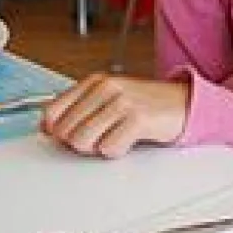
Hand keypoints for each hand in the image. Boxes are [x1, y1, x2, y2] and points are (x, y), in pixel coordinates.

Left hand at [40, 73, 188, 158]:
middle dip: (79, 141)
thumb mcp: (110, 99)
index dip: (54, 130)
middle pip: (65, 131)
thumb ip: (79, 109)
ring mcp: (122, 102)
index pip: (52, 111)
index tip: (65, 135)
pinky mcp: (137, 119)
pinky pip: (108, 149)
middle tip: (101, 135)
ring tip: (114, 136)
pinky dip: (117, 151)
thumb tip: (47, 129)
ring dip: (97, 147)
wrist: (185, 104)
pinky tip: (129, 140)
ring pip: (82, 142)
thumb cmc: (147, 105)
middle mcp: (107, 88)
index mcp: (95, 81)